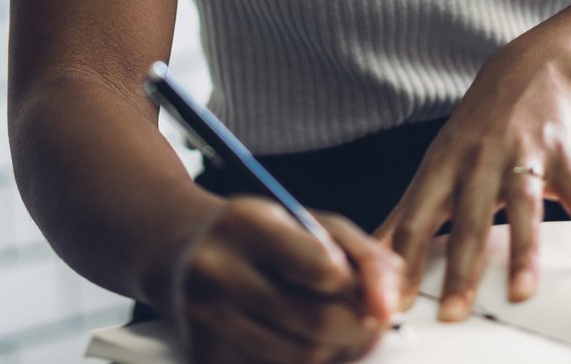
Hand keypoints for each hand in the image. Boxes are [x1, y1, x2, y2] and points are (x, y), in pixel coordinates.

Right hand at [167, 197, 402, 363]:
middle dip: (360, 330)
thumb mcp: (305, 220)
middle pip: (316, 324)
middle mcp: (219, 272)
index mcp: (247, 225)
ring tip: (342, 331)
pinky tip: (305, 342)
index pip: (324, 270)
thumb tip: (392, 297)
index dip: (360, 288)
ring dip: (337, 352)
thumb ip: (360, 251)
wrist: (177, 252)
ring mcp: (205, 318)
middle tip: (373, 323)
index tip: (371, 292)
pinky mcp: (202, 354)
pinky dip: (303, 363)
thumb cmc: (254, 234)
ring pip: (299, 358)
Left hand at [375, 42, 570, 321]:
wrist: (531, 73)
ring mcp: (523, 156)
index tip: (398, 302)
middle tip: (454, 312)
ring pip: (522, 207)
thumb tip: (369, 257)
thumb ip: (406, 215)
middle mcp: (479, 162)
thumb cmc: (477, 132)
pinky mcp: (563, 155)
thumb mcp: (435, 166)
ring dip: (523, 251)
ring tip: (521, 290)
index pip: (416, 221)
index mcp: (441, 170)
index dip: (405, 262)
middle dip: (461, 268)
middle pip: (468, 221)